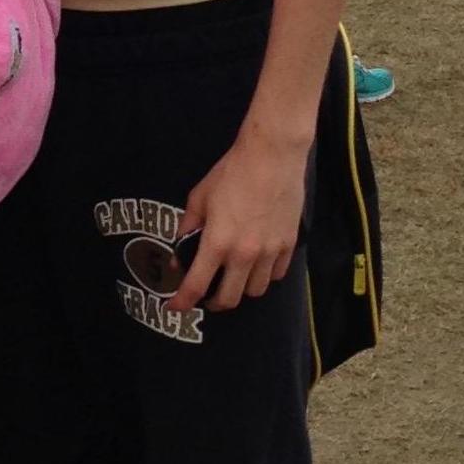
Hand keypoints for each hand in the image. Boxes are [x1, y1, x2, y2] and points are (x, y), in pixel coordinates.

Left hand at [170, 131, 308, 311]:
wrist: (272, 156)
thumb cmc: (231, 173)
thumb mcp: (199, 198)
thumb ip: (187, 228)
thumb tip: (179, 252)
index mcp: (217, 243)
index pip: (196, 286)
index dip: (182, 302)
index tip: (174, 308)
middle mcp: (244, 254)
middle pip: (229, 299)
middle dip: (214, 303)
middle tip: (208, 296)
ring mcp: (270, 251)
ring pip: (256, 291)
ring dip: (242, 289)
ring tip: (235, 277)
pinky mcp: (289, 244)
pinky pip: (277, 274)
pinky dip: (265, 275)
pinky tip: (258, 264)